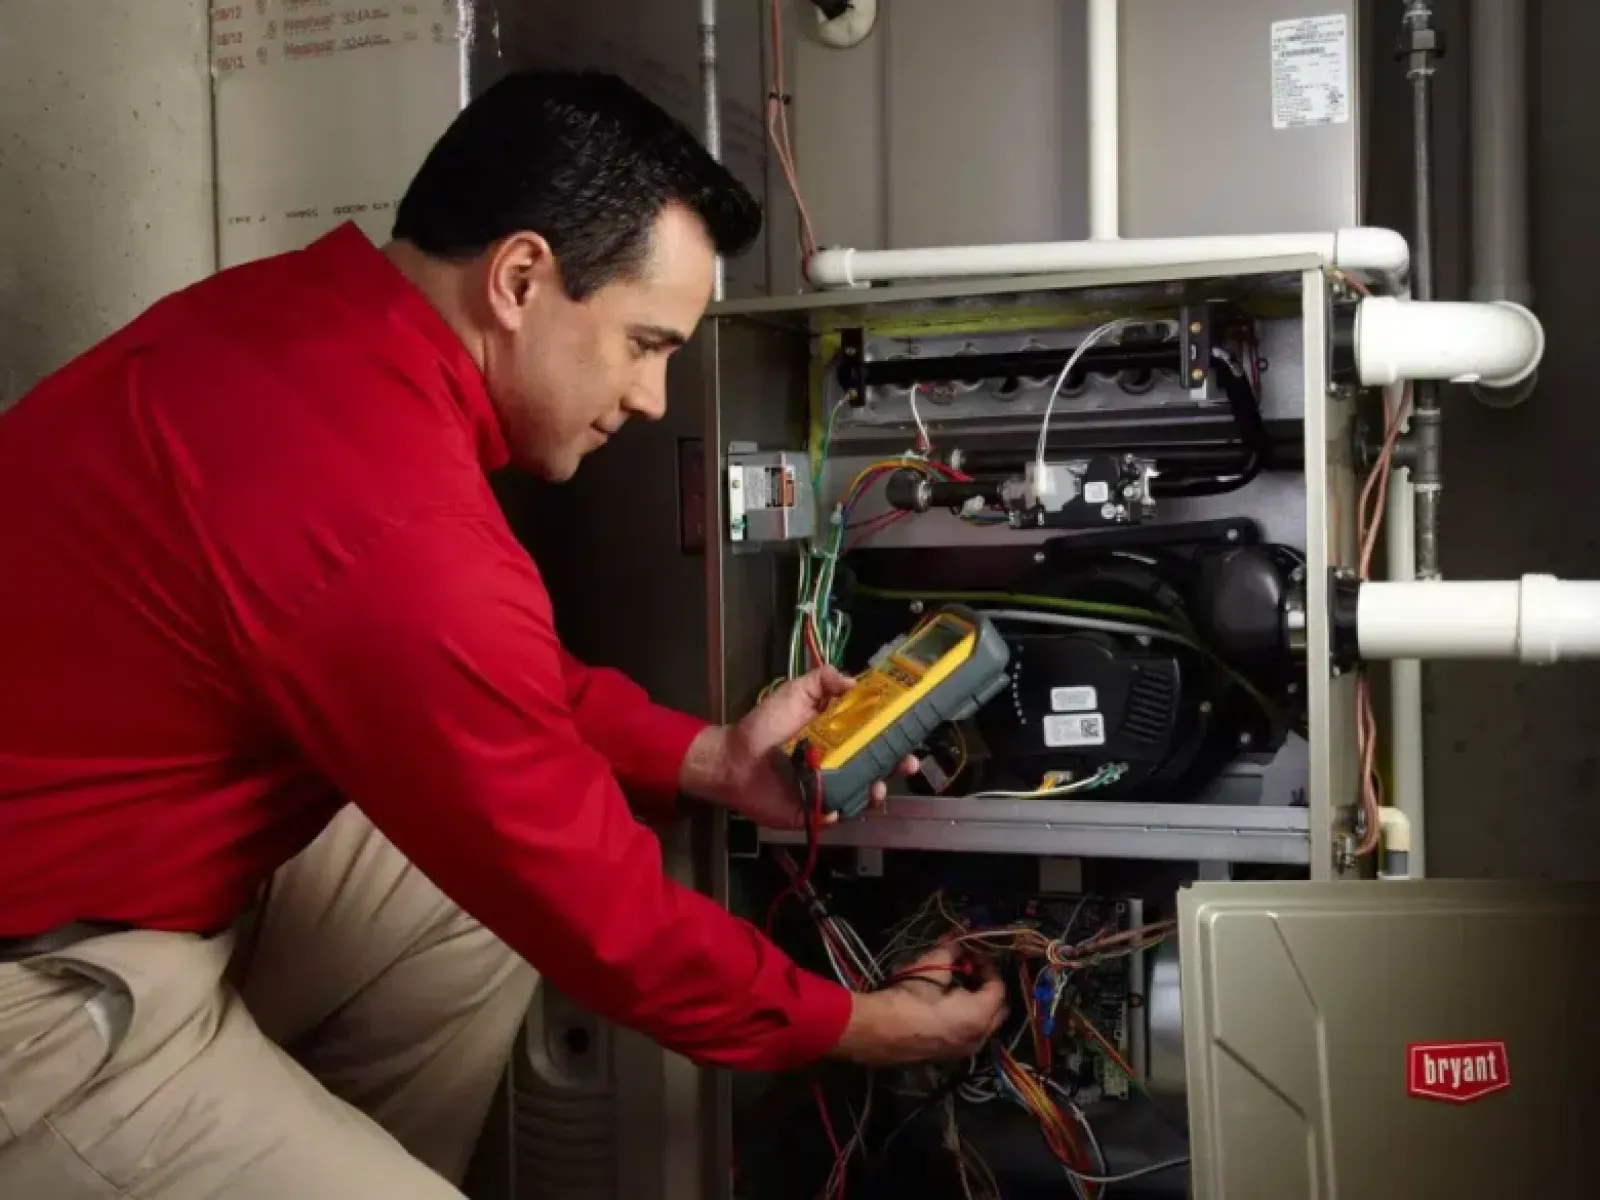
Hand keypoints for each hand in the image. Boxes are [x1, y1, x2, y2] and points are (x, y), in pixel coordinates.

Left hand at [680, 666, 917, 828]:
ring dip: (874, 792)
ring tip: (876, 787)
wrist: (733, 759)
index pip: (874, 737)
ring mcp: (827, 789)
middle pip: (877, 767)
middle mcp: (838, 763)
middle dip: (895, 767)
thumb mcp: (794, 693)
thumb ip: (822, 681)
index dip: (894, 736)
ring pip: (861, 794)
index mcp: (839, 736)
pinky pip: (833, 815)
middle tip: (906, 764)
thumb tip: (855, 679)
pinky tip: (839, 808)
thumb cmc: (763, 726)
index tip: (908, 732)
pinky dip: (839, 813)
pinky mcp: (812, 811)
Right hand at [829, 942, 1007, 1067]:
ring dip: (976, 1005)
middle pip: (997, 1011)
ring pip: (981, 1026)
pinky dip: (963, 1020)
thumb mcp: (929, 969)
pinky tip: (940, 1007)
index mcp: (979, 1017)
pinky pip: (965, 1036)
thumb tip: (956, 940)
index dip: (989, 967)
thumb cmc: (907, 999)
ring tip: (955, 986)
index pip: (998, 988)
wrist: (875, 1033)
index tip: (973, 954)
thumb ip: (949, 952)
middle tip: (971, 970)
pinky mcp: (945, 1059)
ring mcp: (962, 1053)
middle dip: (987, 989)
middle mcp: (977, 1039)